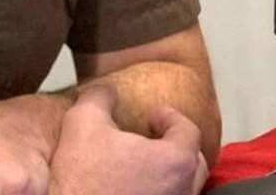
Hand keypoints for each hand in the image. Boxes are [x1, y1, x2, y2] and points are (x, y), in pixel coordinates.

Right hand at [50, 84, 207, 194]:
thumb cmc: (82, 180)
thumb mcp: (83, 121)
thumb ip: (100, 97)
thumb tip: (107, 91)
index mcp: (174, 163)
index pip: (188, 131)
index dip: (170, 117)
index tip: (152, 116)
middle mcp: (182, 194)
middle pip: (194, 165)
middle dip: (176, 146)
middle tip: (152, 137)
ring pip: (183, 190)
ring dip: (168, 174)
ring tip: (141, 165)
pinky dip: (158, 193)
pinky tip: (131, 189)